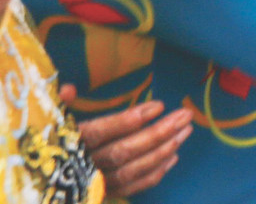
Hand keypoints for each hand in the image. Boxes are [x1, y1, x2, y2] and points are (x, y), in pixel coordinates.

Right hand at [63, 86, 192, 196]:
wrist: (43, 180)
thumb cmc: (52, 142)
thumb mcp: (52, 121)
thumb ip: (62, 105)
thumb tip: (68, 88)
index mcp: (69, 144)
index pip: (100, 132)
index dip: (128, 120)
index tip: (158, 105)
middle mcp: (82, 166)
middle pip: (123, 151)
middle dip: (157, 133)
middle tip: (184, 115)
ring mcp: (94, 184)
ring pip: (132, 170)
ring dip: (162, 151)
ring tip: (185, 131)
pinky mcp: (105, 195)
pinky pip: (132, 187)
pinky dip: (154, 174)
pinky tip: (173, 156)